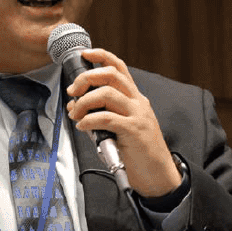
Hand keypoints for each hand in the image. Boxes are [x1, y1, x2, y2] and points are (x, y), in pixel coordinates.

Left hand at [65, 47, 182, 197]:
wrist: (158, 176)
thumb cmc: (137, 150)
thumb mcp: (121, 124)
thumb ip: (101, 112)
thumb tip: (74, 106)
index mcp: (135, 97)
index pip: (119, 68)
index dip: (101, 56)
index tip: (84, 54)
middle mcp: (138, 102)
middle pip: (110, 75)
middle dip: (86, 79)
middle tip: (72, 92)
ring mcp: (138, 116)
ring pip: (106, 94)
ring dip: (84, 102)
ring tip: (75, 114)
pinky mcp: (135, 131)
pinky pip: (106, 118)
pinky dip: (89, 120)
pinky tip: (83, 127)